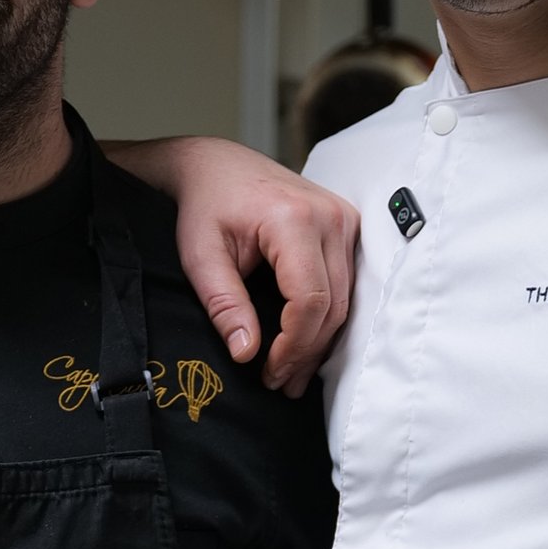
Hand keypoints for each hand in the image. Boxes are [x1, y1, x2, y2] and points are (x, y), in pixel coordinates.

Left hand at [113, 135, 359, 389]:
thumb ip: (224, 304)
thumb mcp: (200, 256)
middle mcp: (331, 217)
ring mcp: (345, 220)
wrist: (219, 166)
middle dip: (306, 352)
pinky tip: (305, 344)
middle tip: (278, 383)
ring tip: (291, 374)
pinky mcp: (347, 227)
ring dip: (319, 342)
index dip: (294, 345)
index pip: (311, 300)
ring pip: (346, 300)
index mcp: (294, 219)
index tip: (268, 371)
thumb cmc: (206, 205)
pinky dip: (326, 319)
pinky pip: (347, 285)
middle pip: (334, 305)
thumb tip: (246, 353)